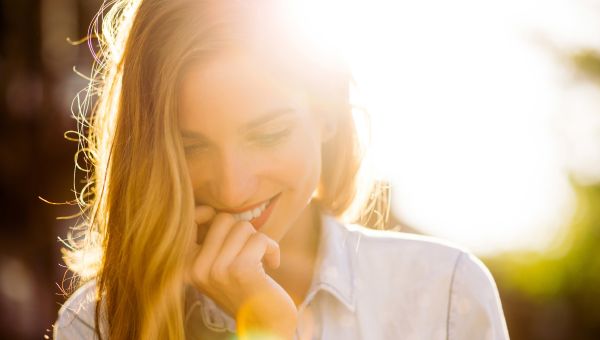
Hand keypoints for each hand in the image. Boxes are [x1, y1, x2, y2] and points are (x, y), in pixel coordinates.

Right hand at [188, 205, 297, 338]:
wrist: (265, 324)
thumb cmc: (245, 291)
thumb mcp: (218, 267)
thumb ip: (211, 242)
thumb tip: (209, 209)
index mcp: (186, 267)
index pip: (189, 221)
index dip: (207, 213)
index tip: (228, 229)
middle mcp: (197, 269)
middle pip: (222, 219)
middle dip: (243, 231)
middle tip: (248, 252)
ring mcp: (217, 270)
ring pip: (243, 227)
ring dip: (258, 241)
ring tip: (259, 260)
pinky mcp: (241, 270)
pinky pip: (260, 239)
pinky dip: (272, 249)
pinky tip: (272, 265)